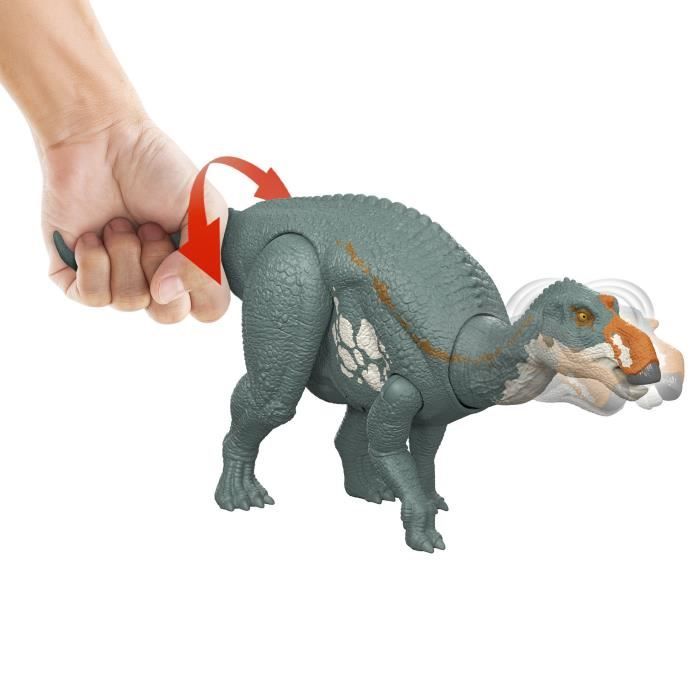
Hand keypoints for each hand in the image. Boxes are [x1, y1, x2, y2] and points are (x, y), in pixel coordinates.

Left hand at [40, 116, 230, 322]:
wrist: (101, 137)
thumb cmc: (157, 168)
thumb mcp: (204, 209)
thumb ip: (203, 258)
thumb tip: (165, 294)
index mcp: (192, 268)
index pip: (208, 310)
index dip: (201, 290)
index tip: (190, 249)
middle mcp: (157, 280)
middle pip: (167, 315)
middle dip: (158, 265)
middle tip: (149, 227)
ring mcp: (117, 280)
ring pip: (129, 302)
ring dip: (125, 254)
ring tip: (119, 222)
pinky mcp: (77, 275)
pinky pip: (91, 297)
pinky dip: (94, 262)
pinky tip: (93, 234)